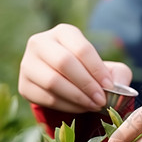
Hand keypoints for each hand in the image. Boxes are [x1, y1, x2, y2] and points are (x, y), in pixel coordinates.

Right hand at [18, 23, 132, 112]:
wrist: (65, 82)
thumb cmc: (90, 72)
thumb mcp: (108, 68)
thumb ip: (118, 74)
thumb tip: (115, 86)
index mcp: (63, 32)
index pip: (81, 48)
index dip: (97, 69)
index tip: (109, 87)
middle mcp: (40, 43)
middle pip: (64, 62)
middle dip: (86, 84)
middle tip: (101, 100)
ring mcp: (28, 64)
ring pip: (52, 81)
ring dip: (77, 97)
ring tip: (93, 106)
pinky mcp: (24, 86)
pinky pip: (46, 98)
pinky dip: (66, 106)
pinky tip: (80, 108)